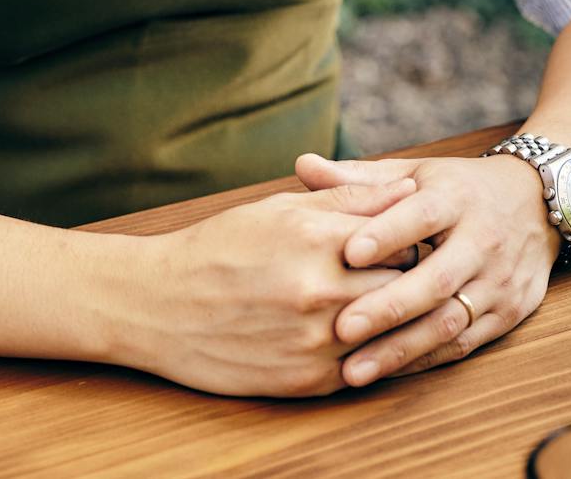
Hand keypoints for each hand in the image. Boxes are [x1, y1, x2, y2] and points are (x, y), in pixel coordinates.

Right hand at [119, 177, 417, 397]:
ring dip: (399, 322)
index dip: (410, 238)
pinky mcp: (309, 382)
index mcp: (315, 238)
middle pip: (404, 286)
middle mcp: (321, 291)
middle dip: (411, 280)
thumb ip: (346, 199)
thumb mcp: (278, 209)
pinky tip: (372, 341)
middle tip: (410, 275)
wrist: (160, 306)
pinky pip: (368, 371)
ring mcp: (317, 342)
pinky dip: (378, 356)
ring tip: (394, 308)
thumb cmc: (219, 247)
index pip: (402, 238)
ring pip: (392, 333)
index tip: (407, 239)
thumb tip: (406, 188)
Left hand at [293, 152, 562, 386]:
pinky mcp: (508, 315)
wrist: (536, 203)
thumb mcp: (414, 173)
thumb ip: (359, 179)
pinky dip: (424, 360)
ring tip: (353, 370)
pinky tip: (386, 371)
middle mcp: (481, 240)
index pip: (420, 216)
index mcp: (454, 198)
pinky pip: (464, 345)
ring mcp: (497, 282)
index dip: (387, 234)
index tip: (348, 253)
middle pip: (435, 280)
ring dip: (401, 348)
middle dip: (388, 306)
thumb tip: (301, 166)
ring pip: (450, 321)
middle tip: (340, 327)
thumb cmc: (456, 188)